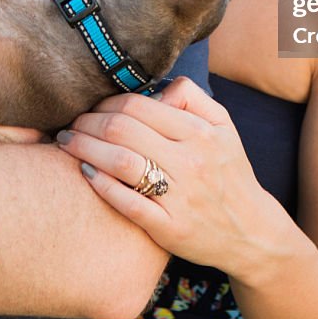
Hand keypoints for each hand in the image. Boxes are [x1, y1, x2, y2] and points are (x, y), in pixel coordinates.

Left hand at [55, 77, 288, 278]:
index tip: (90, 108)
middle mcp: (191, 161)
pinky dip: (100, 185)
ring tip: (65, 144)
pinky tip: (83, 172)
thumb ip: (192, 97)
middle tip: (70, 124)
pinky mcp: (171, 229)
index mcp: (200, 133)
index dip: (106, 103)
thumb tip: (157, 85)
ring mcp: (181, 197)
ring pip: (120, 162)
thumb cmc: (229, 172)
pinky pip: (127, 203)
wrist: (252, 232)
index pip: (139, 106)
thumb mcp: (224, 126)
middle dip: (87, 123)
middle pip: (123, 130)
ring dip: (84, 149)